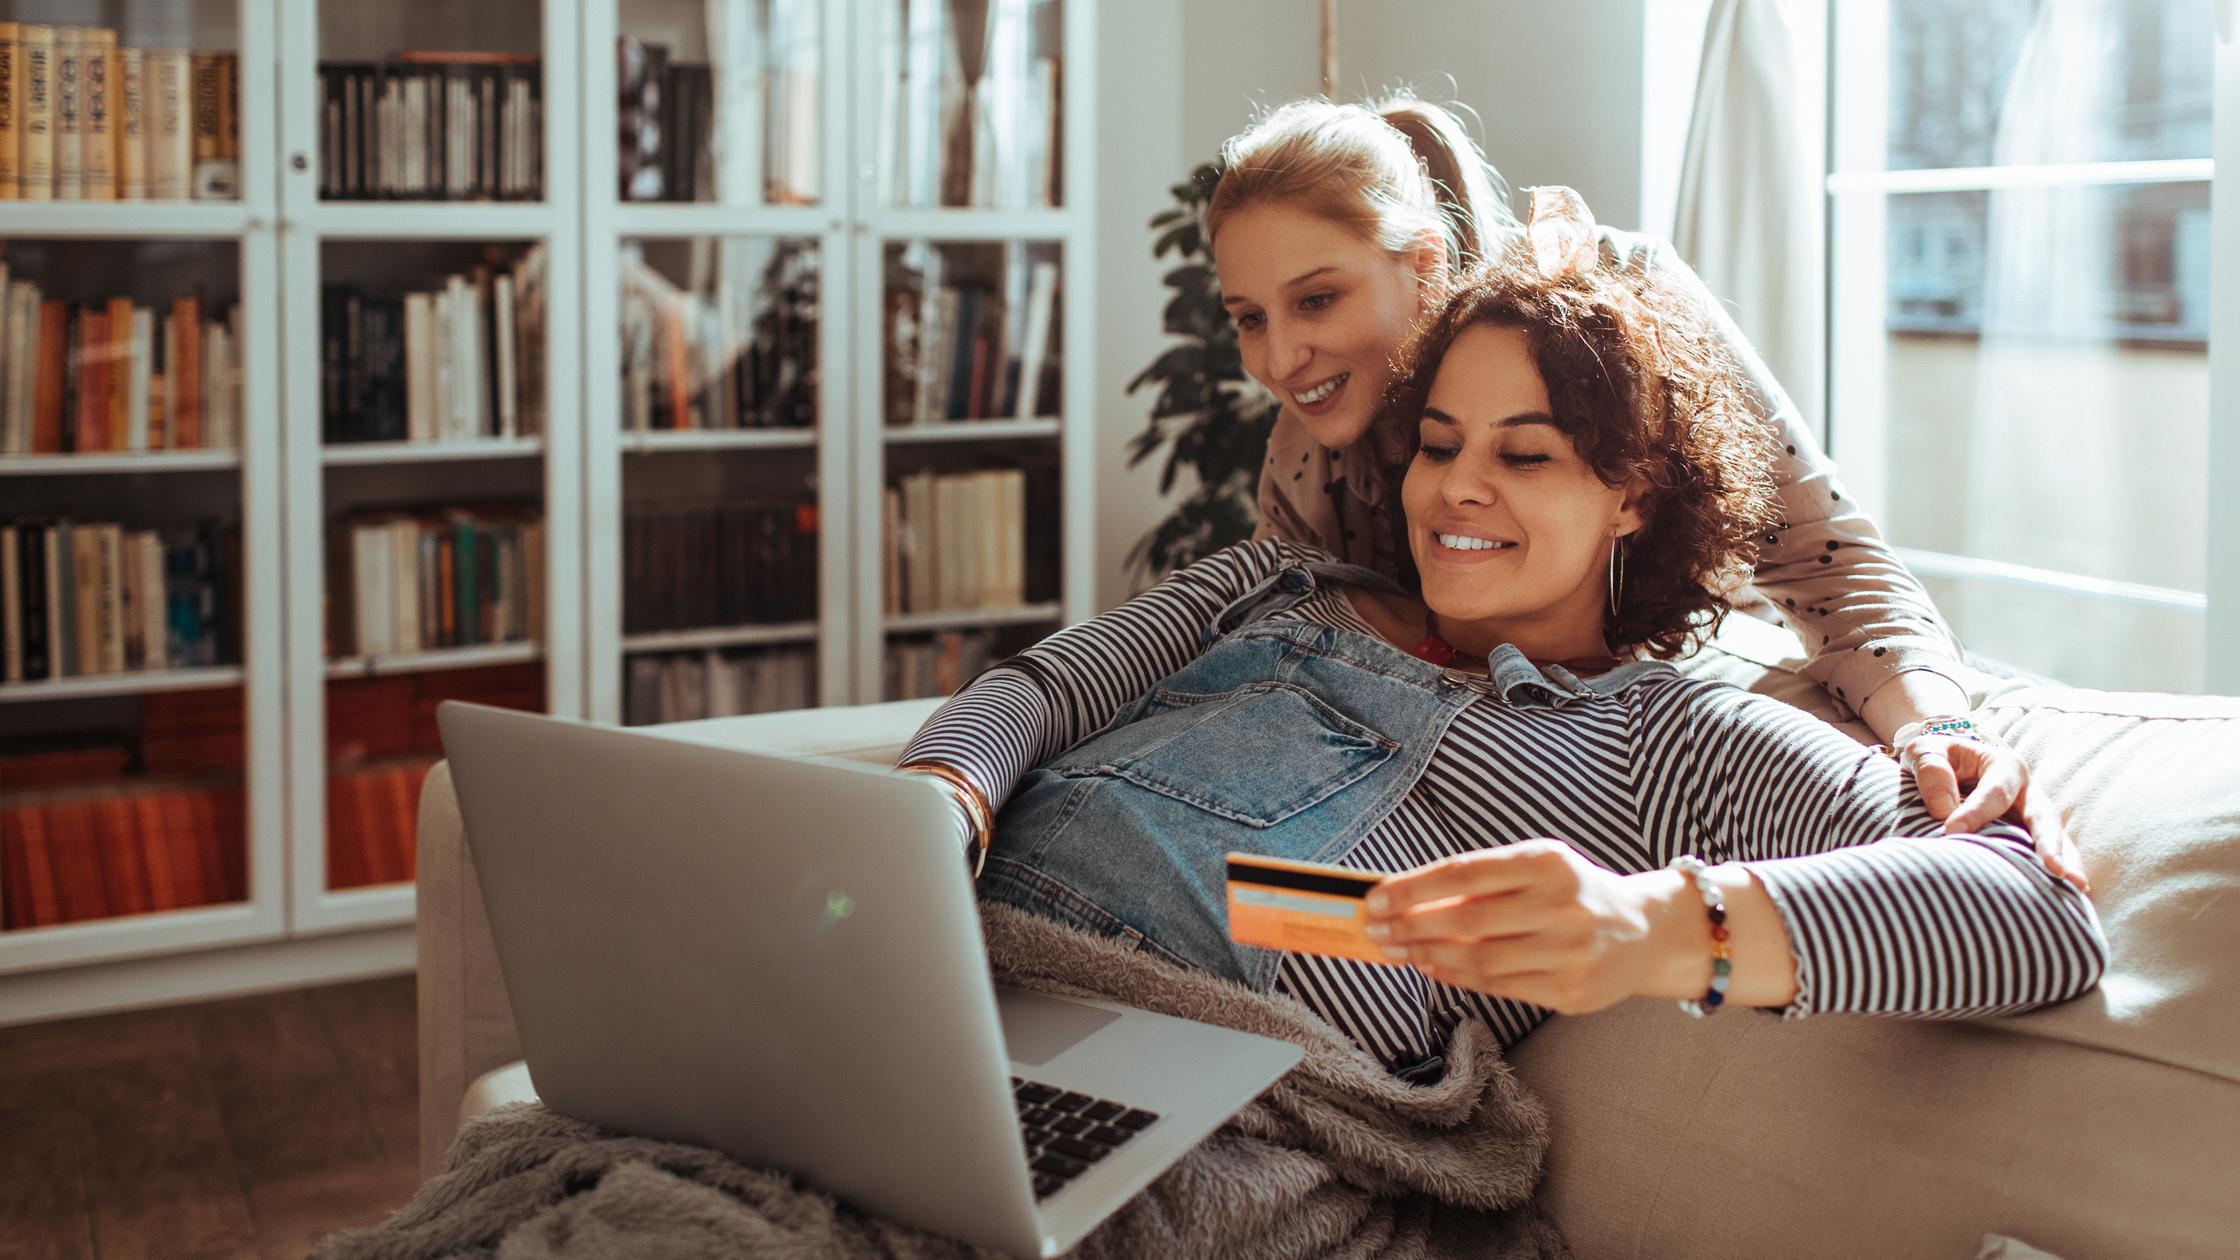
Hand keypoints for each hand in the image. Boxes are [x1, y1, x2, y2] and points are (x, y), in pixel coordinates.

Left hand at [1362, 839, 1656, 1014]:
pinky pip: (1499, 986)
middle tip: (1375, 930)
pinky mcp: (1571, 991)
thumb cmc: (1572, 892)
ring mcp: (1569, 952)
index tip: (1374, 898)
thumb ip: (1481, 879)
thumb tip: (1405, 896)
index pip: (1464, 871)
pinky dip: (1457, 977)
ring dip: (1427, 955)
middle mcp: (1562, 905)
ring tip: (1396, 950)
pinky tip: (1432, 967)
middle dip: (1410, 925)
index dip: (1412, 887)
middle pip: (1466, 918)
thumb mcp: (1537, 867)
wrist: (1645, 931)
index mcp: (1547, 862)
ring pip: (1479, 958)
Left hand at [1899, 728, 2089, 895]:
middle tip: (2055, 869)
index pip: (1994, 793)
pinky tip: (2069, 896)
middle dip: (2049, 843)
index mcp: (2003, 766)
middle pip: (2042, 817)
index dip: (1975, 812)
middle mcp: (2026, 791)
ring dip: (2065, 862)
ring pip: (2053, 839)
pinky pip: (2045, 855)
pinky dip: (2055, 872)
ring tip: (2076, 888)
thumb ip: (1931, 770)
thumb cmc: (1934, 759)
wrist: (1941, 767)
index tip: (1951, 832)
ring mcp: (2031, 816)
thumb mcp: (1923, 750)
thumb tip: (1944, 811)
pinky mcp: (2027, 836)